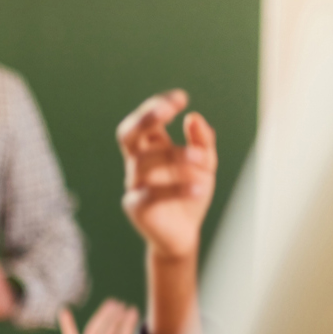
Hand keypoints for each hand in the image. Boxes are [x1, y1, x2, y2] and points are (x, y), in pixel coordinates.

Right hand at [118, 90, 216, 262]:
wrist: (184, 235)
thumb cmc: (191, 194)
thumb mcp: (205, 164)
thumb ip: (202, 141)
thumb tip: (193, 117)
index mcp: (152, 148)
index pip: (146, 120)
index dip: (158, 106)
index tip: (181, 99)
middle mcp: (138, 163)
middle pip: (127, 134)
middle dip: (145, 118)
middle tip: (169, 109)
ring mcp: (134, 185)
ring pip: (145, 162)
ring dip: (176, 157)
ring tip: (203, 162)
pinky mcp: (136, 207)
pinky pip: (150, 194)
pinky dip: (176, 189)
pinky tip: (199, 188)